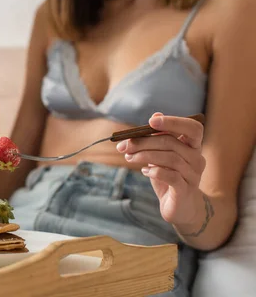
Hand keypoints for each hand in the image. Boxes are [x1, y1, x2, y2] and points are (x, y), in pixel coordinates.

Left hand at [116, 112, 207, 229]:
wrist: (180, 207)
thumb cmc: (168, 176)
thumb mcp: (161, 156)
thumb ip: (158, 138)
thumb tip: (155, 115)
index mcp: (193, 146)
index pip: (193, 128)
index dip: (173, 122)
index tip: (151, 121)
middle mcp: (197, 159)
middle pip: (171, 142)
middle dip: (143, 142)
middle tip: (124, 146)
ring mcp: (194, 175)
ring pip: (169, 158)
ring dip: (144, 156)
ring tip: (129, 158)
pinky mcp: (185, 190)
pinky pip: (170, 176)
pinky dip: (154, 171)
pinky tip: (145, 172)